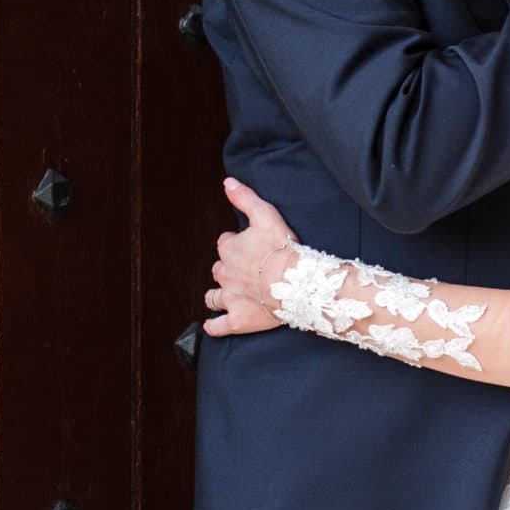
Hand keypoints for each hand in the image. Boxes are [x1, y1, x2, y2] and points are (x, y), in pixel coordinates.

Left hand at [203, 176, 300, 337]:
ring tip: (225, 295)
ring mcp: (230, 298)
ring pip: (213, 296)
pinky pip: (218, 326)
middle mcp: (225, 273)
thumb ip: (245, 198)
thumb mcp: (266, 214)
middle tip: (245, 271)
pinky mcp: (238, 320)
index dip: (236, 244)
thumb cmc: (283, 248)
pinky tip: (213, 324)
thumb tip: (227, 183)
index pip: (225, 243)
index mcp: (230, 249)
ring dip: (216, 295)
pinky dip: (214, 326)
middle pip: (219, 269)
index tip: (249, 247)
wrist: (297, 282)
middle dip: (227, 269)